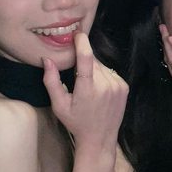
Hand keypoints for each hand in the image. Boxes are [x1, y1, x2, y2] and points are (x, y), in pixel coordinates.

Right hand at [42, 32, 127, 150]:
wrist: (100, 138)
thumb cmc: (76, 122)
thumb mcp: (59, 105)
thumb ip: (51, 81)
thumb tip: (47, 59)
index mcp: (87, 89)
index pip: (86, 58)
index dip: (82, 42)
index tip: (77, 33)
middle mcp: (105, 85)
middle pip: (93, 60)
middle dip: (84, 61)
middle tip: (76, 75)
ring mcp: (117, 85)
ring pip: (102, 66)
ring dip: (94, 69)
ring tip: (89, 87)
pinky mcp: (124, 87)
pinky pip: (110, 72)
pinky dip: (103, 76)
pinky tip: (99, 90)